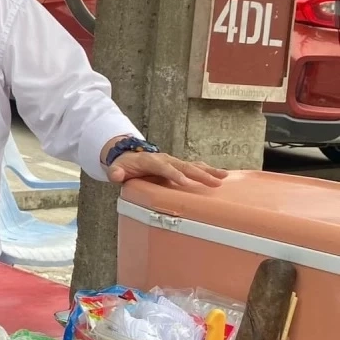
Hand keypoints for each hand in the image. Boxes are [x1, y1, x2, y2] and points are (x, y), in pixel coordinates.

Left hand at [107, 151, 227, 187]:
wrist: (129, 157)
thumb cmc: (124, 166)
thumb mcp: (117, 168)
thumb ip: (116, 172)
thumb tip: (116, 174)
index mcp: (151, 161)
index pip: (164, 167)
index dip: (174, 174)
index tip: (184, 182)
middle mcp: (165, 159)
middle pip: (183, 166)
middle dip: (198, 174)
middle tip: (213, 182)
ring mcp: (173, 162)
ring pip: (193, 166)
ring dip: (208, 171)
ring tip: (223, 177)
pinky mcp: (178, 166)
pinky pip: (195, 167)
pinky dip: (207, 171)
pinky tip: (220, 175)